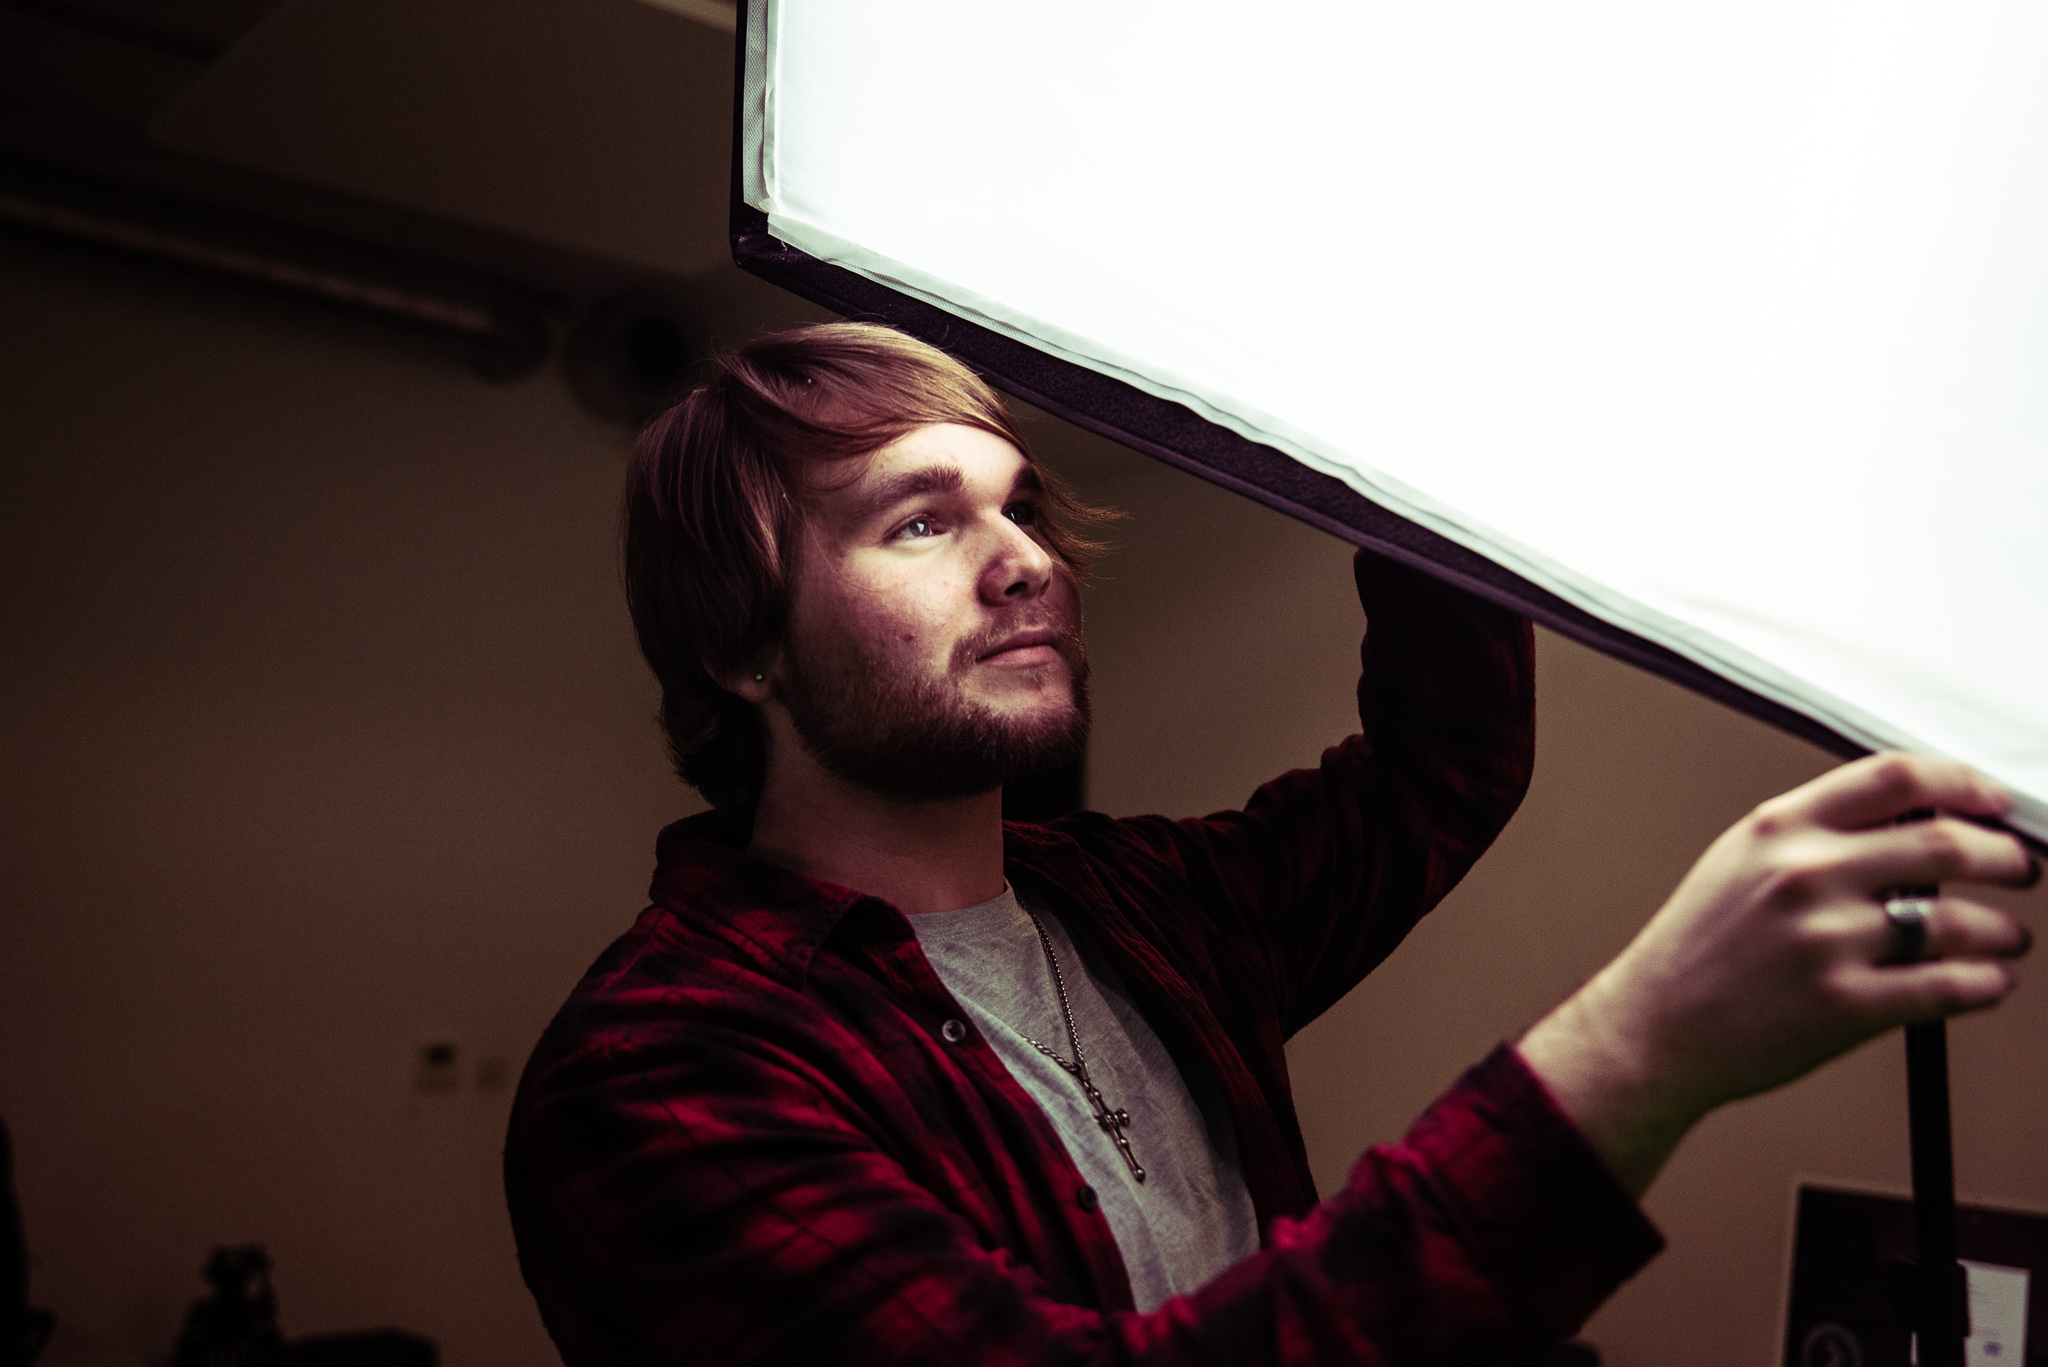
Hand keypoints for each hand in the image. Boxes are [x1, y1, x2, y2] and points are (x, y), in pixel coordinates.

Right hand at [1519, 752, 2037, 1194]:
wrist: (1654, 1026)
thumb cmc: (1698, 950)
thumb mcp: (1741, 862)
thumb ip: (1815, 834)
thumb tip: (1912, 820)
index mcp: (1779, 829)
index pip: (1896, 777)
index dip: (1964, 783)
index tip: (1993, 802)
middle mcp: (1805, 876)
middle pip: (1947, 842)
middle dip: (2006, 856)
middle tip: (2020, 868)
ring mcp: (1826, 941)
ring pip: (1962, 920)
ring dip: (2004, 929)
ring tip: (2006, 937)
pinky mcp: (1845, 1006)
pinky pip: (1951, 987)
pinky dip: (1988, 983)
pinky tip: (1989, 981)